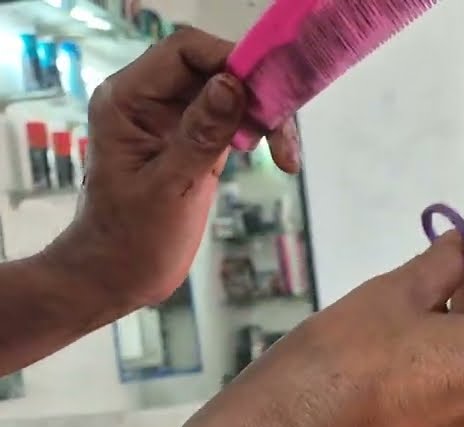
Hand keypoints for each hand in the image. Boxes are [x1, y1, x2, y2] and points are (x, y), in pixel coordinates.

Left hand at [51, 28, 300, 307]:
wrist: (116, 275)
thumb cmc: (130, 239)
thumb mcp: (170, 187)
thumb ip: (200, 133)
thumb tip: (231, 85)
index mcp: (127, 100)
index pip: (184, 53)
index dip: (230, 62)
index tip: (268, 95)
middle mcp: (148, 101)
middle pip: (214, 69)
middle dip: (256, 94)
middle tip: (284, 137)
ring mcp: (172, 120)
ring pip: (230, 92)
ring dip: (265, 116)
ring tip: (286, 155)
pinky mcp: (193, 139)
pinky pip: (233, 118)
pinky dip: (261, 132)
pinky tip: (278, 157)